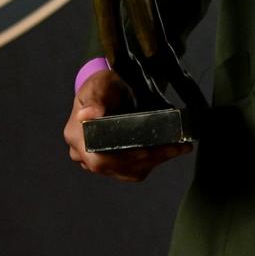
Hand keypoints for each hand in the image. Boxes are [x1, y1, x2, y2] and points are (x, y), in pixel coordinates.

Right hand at [63, 69, 194, 181]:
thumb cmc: (104, 85)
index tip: (146, 151)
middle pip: (116, 166)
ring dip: (156, 160)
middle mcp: (84, 154)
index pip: (97, 158)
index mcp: (76, 135)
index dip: (122, 158)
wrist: (110, 90)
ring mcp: (100, 161)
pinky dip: (154, 161)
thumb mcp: (99, 85)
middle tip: (173, 147)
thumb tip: (88, 114)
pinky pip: (135, 170)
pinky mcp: (115, 165)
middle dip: (147, 159)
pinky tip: (171, 150)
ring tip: (178, 147)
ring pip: (129, 170)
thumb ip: (95, 98)